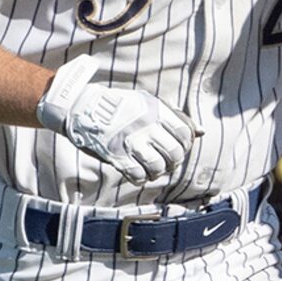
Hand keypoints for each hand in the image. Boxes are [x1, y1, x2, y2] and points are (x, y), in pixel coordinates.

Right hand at [36, 54, 195, 186]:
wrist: (81, 107)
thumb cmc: (119, 106)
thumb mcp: (148, 102)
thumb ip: (175, 117)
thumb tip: (200, 132)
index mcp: (156, 110)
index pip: (186, 134)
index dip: (186, 145)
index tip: (177, 147)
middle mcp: (146, 125)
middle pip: (175, 154)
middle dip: (173, 161)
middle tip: (166, 161)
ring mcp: (131, 141)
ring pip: (159, 167)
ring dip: (157, 171)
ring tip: (152, 167)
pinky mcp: (116, 155)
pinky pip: (138, 175)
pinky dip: (141, 177)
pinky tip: (138, 171)